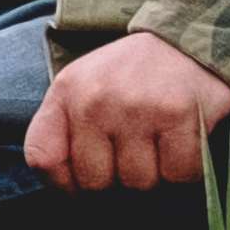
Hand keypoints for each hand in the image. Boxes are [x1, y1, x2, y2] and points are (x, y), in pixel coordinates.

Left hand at [24, 32, 229, 190]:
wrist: (186, 38)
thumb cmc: (130, 76)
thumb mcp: (81, 87)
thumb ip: (62, 131)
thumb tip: (68, 191)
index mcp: (66, 92)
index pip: (43, 159)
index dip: (64, 184)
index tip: (83, 183)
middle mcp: (96, 99)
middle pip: (96, 183)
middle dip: (117, 180)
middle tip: (133, 155)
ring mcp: (137, 107)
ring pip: (139, 183)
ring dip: (154, 175)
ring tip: (159, 144)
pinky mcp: (178, 114)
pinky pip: (179, 174)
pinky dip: (186, 169)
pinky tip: (183, 143)